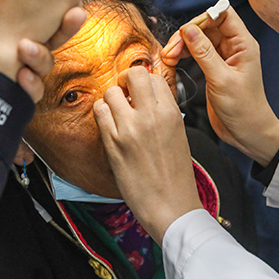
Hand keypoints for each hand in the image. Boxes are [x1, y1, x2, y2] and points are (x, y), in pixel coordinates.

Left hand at [0, 0, 55, 126]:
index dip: (56, 8)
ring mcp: (6, 77)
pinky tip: (21, 79)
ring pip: (42, 70)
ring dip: (41, 61)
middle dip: (63, 31)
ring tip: (25, 55)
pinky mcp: (3, 100)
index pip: (33, 16)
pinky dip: (30, 88)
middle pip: (49, 41)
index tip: (68, 2)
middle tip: (62, 21)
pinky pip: (28, 97)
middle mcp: (7, 53)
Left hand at [93, 67, 201, 243]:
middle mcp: (151, 115)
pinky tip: (110, 125)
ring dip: (112, 99)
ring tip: (117, 113)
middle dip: (126, 81)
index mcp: (172, 113)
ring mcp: (130, 127)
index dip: (145, 83)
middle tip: (126, 94)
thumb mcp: (178, 135)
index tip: (140, 93)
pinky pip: (100, 111)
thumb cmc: (175, 174)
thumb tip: (148, 96)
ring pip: (111, 91)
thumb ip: (164, 112)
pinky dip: (102, 114)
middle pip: (133, 73)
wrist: (170, 204)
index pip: (155, 77)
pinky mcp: (113, 142)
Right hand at [174, 7, 278, 164]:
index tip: (186, 32)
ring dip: (182, 45)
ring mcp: (223, 58)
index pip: (223, 15)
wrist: (248, 133)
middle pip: (207, 26)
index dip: (203, 18)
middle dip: (187, 34)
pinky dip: (184, 55)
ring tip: (169, 57)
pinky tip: (173, 61)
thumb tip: (189, 29)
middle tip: (171, 50)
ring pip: (199, 39)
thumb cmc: (244, 109)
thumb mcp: (221, 80)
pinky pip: (197, 53)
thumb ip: (204, 53)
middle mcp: (234, 47)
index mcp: (243, 44)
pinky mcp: (214, 69)